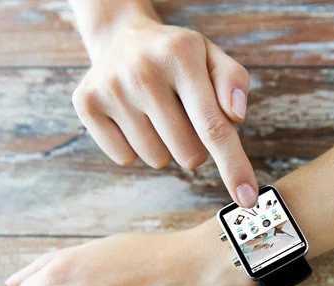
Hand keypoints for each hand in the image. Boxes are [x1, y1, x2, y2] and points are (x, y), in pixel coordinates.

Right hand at [72, 16, 257, 206]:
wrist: (123, 38)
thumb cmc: (178, 57)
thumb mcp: (212, 57)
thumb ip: (233, 82)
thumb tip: (235, 117)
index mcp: (181, 55)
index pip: (213, 126)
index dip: (233, 166)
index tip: (247, 199)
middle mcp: (142, 71)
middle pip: (189, 153)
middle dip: (196, 146)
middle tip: (183, 114)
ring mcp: (110, 88)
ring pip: (157, 159)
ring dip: (165, 146)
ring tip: (157, 112)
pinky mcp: (86, 105)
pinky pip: (125, 158)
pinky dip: (136, 147)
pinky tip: (133, 116)